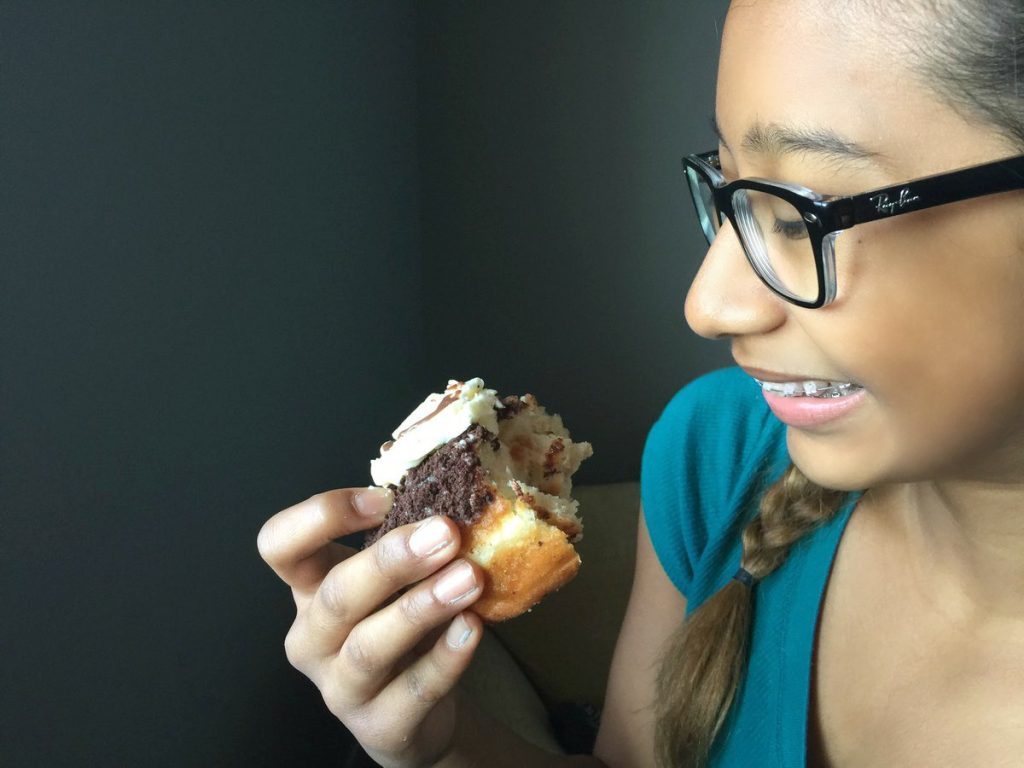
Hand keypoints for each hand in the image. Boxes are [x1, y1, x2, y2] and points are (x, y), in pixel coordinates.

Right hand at [258, 487, 484, 767]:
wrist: (415, 713)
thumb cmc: (399, 625)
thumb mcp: (391, 580)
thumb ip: (405, 539)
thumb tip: (454, 486)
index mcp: (307, 587)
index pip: (279, 544)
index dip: (321, 516)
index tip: (383, 498)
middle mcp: (312, 638)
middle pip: (335, 595)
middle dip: (391, 561)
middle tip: (445, 532)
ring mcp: (340, 687)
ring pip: (370, 647)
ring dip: (421, 607)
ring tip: (469, 577)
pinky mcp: (379, 726)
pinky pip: (412, 690)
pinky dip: (446, 658)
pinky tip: (473, 628)